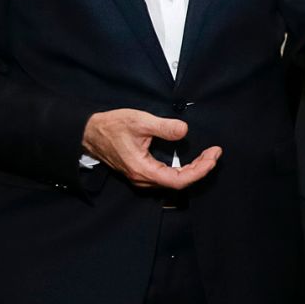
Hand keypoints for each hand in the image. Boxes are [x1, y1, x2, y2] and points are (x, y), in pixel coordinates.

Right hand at [82, 109, 219, 190]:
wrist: (90, 132)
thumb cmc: (112, 126)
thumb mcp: (140, 121)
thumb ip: (164, 127)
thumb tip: (184, 130)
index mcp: (142, 170)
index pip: (179, 180)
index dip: (200, 170)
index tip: (213, 156)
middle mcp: (142, 179)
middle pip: (179, 182)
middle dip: (201, 169)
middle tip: (214, 153)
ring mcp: (141, 178)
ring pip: (174, 181)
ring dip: (193, 170)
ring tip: (208, 156)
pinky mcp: (141, 173)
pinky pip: (167, 177)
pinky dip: (183, 170)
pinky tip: (192, 161)